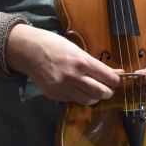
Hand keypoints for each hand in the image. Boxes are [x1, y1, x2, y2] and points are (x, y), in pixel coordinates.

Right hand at [5, 24, 119, 104]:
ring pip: (89, 101)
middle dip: (108, 92)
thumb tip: (114, 73)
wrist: (28, 51)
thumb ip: (94, 64)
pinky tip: (77, 89)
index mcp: (82, 62)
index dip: (116, 81)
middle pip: (101, 92)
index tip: (116, 81)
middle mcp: (74, 76)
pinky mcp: (55, 95)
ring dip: (95, 97)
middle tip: (108, 89)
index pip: (107, 77)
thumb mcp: (77, 50)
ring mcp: (63, 88)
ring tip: (94, 91)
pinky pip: (73, 100)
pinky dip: (79, 97)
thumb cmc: (54, 45)